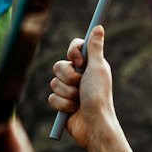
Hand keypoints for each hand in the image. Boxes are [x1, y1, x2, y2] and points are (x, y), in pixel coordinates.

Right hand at [48, 26, 119, 149]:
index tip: (79, 61)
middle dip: (68, 77)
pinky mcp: (62, 103)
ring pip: (54, 82)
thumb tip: (98, 27)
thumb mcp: (98, 69)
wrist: (93, 125)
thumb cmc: (99, 96)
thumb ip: (95, 48)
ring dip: (67, 92)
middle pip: (59, 65)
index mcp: (90, 65)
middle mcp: (80, 75)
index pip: (75, 48)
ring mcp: (70, 89)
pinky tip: (73, 110)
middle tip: (80, 84)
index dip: (73, 53)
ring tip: (79, 100)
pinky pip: (51, 97)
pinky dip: (62, 104)